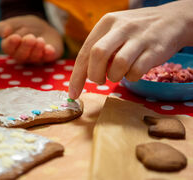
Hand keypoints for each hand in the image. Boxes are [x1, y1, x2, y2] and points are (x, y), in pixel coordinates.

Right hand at [0, 15, 63, 62]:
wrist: (42, 27)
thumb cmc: (24, 26)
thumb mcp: (13, 23)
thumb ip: (3, 27)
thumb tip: (4, 33)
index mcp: (10, 47)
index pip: (8, 48)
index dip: (11, 44)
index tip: (15, 37)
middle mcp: (22, 55)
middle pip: (21, 55)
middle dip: (26, 47)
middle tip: (30, 38)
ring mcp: (35, 58)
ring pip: (34, 57)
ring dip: (37, 49)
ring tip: (40, 40)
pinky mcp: (47, 57)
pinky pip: (48, 58)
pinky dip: (48, 54)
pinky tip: (49, 49)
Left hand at [69, 0, 192, 98]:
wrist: (172, 20)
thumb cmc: (135, 32)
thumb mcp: (114, 31)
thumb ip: (98, 49)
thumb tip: (81, 75)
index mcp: (106, 23)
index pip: (85, 52)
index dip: (77, 76)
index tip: (73, 93)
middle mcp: (121, 27)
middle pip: (97, 55)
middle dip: (95, 75)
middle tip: (100, 80)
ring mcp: (139, 37)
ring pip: (118, 65)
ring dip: (115, 76)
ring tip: (120, 72)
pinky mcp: (154, 49)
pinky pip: (136, 71)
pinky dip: (132, 77)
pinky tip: (135, 70)